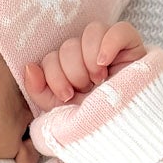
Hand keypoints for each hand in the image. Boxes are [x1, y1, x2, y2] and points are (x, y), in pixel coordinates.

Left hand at [24, 20, 146, 112]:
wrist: (124, 134)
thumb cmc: (92, 124)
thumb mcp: (58, 110)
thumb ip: (39, 90)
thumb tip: (29, 67)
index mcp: (71, 70)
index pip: (52, 57)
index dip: (54, 76)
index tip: (68, 96)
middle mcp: (90, 57)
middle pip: (69, 45)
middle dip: (73, 71)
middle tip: (87, 89)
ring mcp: (112, 50)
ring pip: (91, 31)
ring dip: (88, 59)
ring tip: (99, 79)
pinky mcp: (134, 48)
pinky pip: (119, 29)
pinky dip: (108, 43)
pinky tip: (105, 63)